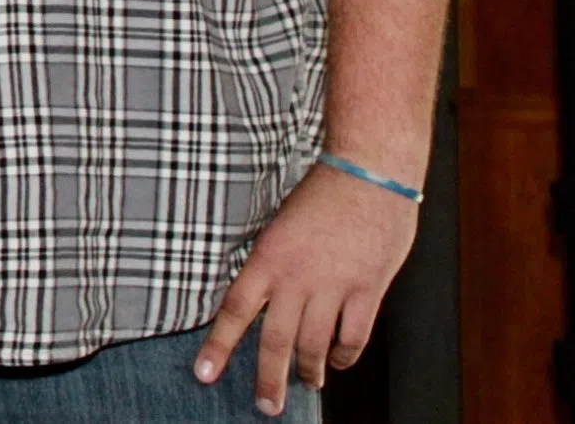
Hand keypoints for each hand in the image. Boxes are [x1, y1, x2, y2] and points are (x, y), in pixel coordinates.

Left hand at [195, 162, 419, 414]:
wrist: (369, 173)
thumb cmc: (323, 193)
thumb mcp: (280, 225)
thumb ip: (272, 263)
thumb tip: (262, 295)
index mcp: (267, 257)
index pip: (234, 310)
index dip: (218, 346)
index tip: (205, 374)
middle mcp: (296, 277)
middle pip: (274, 340)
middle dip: (268, 379)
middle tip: (265, 407)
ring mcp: (333, 286)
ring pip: (314, 346)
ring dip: (308, 371)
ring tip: (307, 384)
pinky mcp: (367, 290)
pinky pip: (353, 337)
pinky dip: (345, 355)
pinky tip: (339, 361)